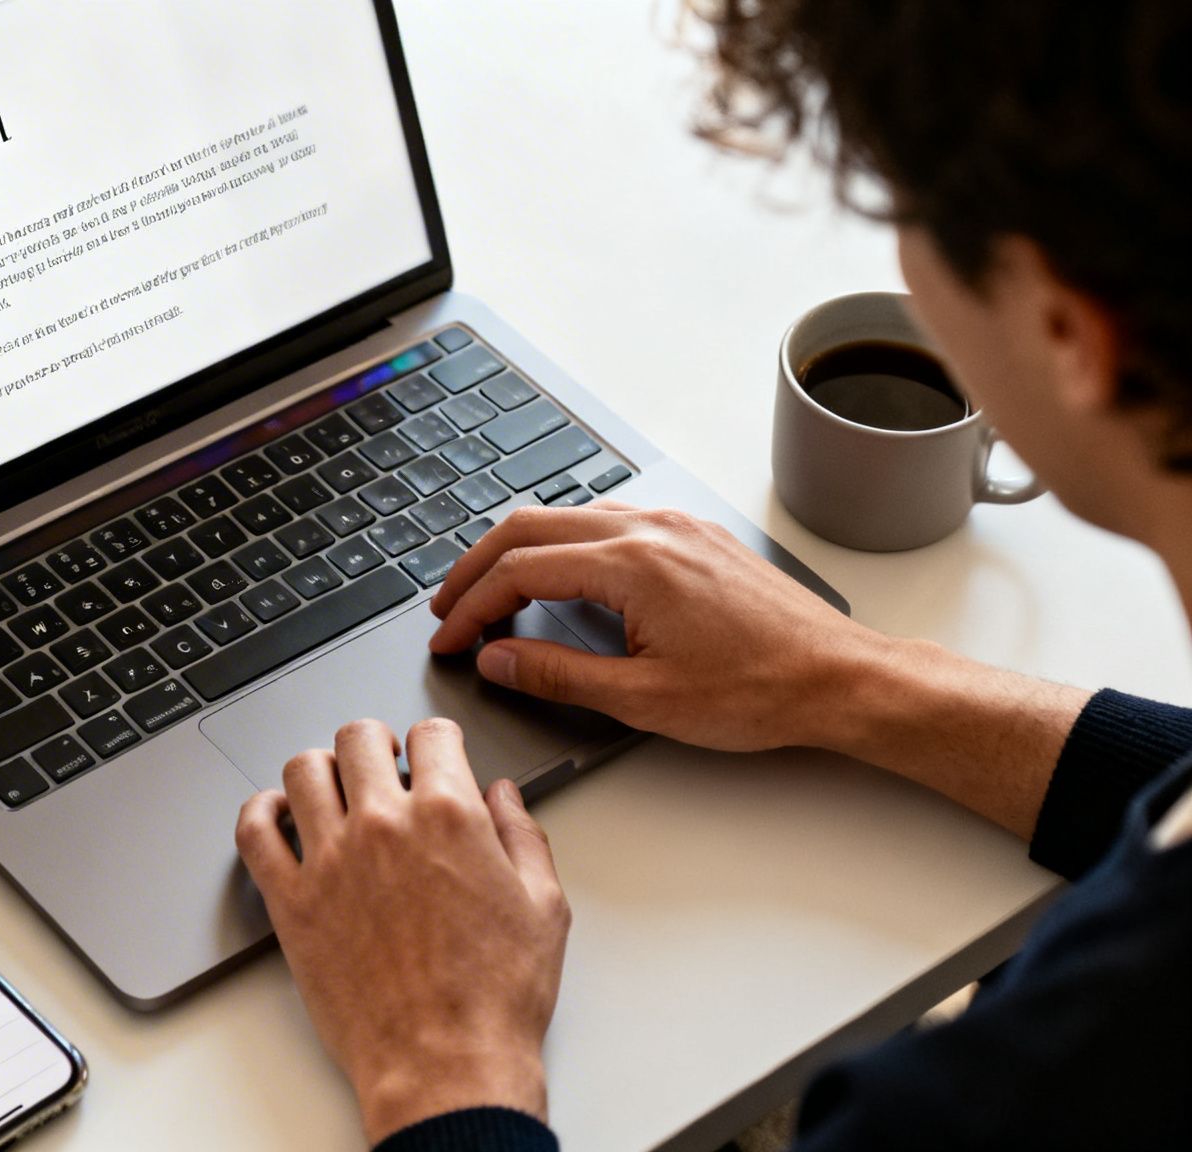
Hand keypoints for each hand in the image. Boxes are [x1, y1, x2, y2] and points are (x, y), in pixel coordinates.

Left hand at [236, 718, 568, 1143]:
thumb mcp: (544, 907)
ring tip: (334, 787)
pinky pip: (253, 831)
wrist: (445, 1064)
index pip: (431, 735)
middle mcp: (382, 826)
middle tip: (382, 765)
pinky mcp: (290, 901)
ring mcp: (329, 860)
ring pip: (301, 770)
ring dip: (321, 769)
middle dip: (375, 743)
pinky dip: (261, 811)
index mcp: (448, 817)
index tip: (434, 754)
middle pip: (358, 738)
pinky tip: (279, 816)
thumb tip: (504, 797)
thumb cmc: (494, 998)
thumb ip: (522, 836)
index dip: (436, 741)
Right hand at [427, 502, 888, 752]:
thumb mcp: (643, 700)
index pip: (521, 571)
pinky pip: (607, 521)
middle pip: (530, 526)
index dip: (472, 607)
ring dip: (519, 552)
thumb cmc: (760, 691)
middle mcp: (651, 529)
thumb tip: (498, 660)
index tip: (450, 641)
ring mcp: (675, 526)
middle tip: (450, 611)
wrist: (840, 678)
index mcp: (633, 564)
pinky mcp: (693, 537)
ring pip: (567, 517)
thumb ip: (557, 676)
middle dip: (477, 569)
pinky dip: (563, 546)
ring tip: (493, 596)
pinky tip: (559, 581)